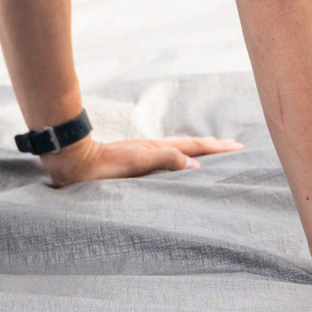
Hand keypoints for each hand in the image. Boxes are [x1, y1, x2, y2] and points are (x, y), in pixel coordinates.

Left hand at [39, 133, 241, 187]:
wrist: (73, 161)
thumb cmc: (102, 167)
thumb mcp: (137, 164)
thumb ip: (166, 160)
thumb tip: (195, 163)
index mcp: (157, 149)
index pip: (194, 147)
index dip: (216, 148)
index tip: (237, 147)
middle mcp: (153, 148)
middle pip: (190, 144)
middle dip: (213, 146)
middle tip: (234, 147)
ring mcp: (144, 153)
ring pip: (179, 149)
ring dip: (198, 150)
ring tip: (213, 152)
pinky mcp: (134, 159)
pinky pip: (167, 156)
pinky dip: (181, 156)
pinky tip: (178, 162)